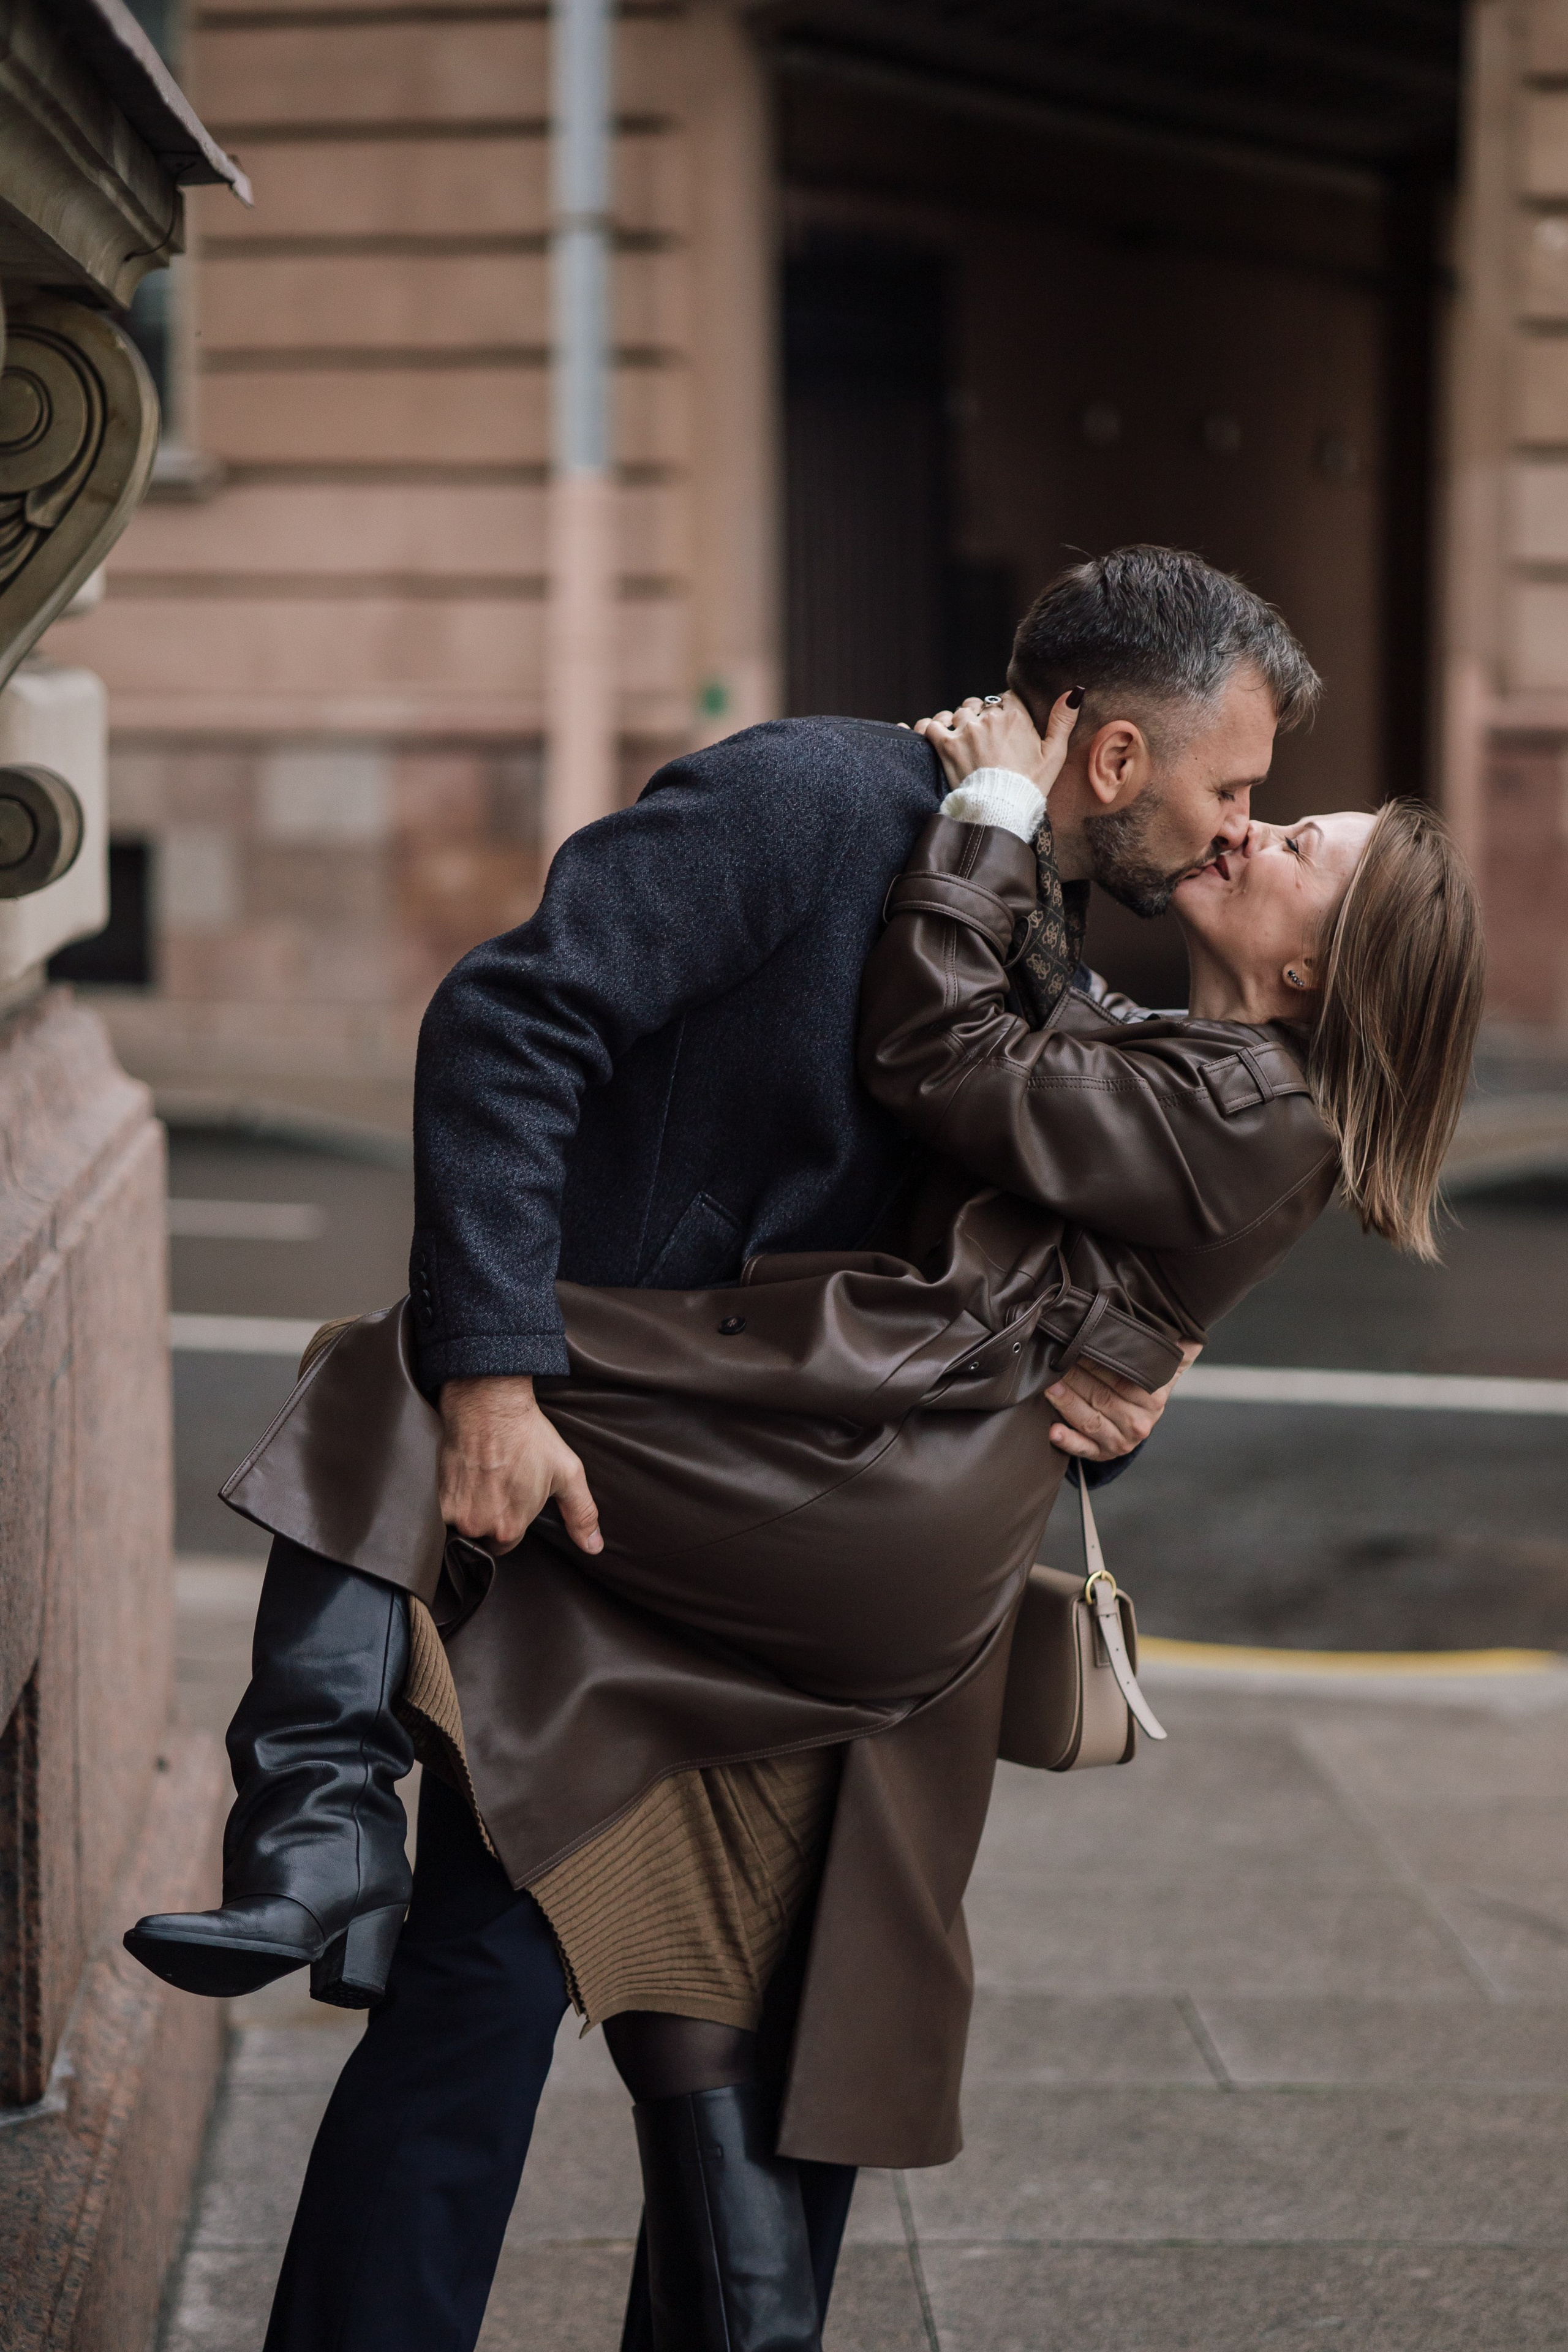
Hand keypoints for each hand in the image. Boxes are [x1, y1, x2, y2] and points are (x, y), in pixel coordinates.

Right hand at [438, 1374, 602, 1554]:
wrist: (488, 1404)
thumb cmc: (528, 1435)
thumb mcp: (567, 1473)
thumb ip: (581, 1514)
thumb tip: (594, 1547)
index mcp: (511, 1527)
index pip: (507, 1542)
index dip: (509, 1519)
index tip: (509, 1496)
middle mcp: (480, 1526)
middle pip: (482, 1536)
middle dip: (487, 1517)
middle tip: (494, 1485)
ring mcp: (455, 1513)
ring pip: (460, 1525)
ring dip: (467, 1509)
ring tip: (478, 1480)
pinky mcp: (436, 1498)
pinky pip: (439, 1513)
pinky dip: (448, 1500)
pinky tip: (461, 1477)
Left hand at [914, 688, 1079, 796]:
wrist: (1001, 811)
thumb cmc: (1030, 785)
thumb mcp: (1054, 754)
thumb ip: (1062, 721)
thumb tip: (1075, 692)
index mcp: (1015, 716)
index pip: (1006, 699)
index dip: (1004, 711)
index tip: (1004, 727)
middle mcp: (989, 719)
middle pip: (980, 705)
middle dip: (981, 717)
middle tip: (983, 738)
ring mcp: (966, 731)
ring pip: (958, 713)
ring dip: (959, 723)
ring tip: (963, 739)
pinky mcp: (946, 745)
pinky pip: (931, 726)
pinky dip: (931, 728)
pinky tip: (937, 734)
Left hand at [1046, 1341, 1200, 1462]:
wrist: (1138, 1419)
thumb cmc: (1143, 1384)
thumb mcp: (1163, 1365)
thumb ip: (1177, 1349)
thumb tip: (1191, 1334)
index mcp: (1153, 1399)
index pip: (1120, 1378)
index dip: (1096, 1362)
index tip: (1077, 1346)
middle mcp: (1139, 1423)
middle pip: (1101, 1397)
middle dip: (1075, 1378)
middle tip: (1054, 1361)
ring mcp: (1121, 1441)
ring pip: (1090, 1420)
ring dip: (1066, 1403)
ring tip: (1049, 1386)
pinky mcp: (1104, 1454)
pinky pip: (1084, 1449)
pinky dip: (1068, 1441)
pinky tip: (1053, 1431)